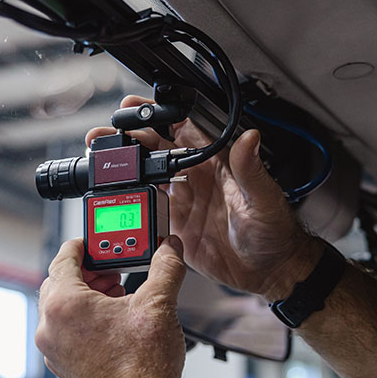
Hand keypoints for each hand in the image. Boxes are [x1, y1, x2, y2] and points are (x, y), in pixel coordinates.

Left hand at [35, 236, 187, 377]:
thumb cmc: (142, 364)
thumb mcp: (158, 304)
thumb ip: (165, 267)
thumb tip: (170, 248)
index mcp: (65, 304)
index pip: (63, 258)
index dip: (82, 245)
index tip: (95, 241)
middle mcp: (50, 326)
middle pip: (59, 282)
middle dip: (87, 271)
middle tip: (112, 267)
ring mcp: (54, 349)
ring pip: (61, 307)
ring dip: (86, 295)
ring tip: (117, 294)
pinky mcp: (63, 364)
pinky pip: (66, 330)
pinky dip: (83, 318)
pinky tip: (113, 321)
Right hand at [86, 95, 322, 299]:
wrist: (270, 271)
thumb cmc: (275, 231)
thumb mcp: (264, 198)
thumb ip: (251, 169)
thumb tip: (250, 137)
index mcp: (218, 163)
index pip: (185, 128)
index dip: (160, 114)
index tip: (138, 106)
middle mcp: (197, 176)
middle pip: (156, 148)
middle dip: (130, 136)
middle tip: (106, 131)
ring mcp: (184, 199)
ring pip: (147, 174)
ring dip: (124, 165)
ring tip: (101, 155)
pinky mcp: (175, 224)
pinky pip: (147, 207)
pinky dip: (130, 200)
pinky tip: (114, 194)